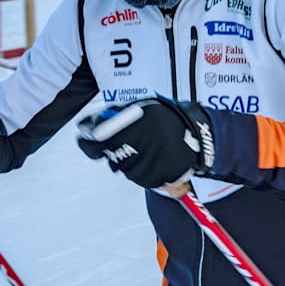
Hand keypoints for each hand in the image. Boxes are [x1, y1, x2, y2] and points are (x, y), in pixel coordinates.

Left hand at [75, 97, 213, 190]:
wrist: (199, 136)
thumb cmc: (168, 119)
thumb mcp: (142, 107)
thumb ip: (116, 115)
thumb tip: (88, 126)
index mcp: (134, 124)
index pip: (97, 137)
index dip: (87, 140)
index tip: (85, 138)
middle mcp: (139, 144)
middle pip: (110, 156)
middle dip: (113, 150)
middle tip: (126, 142)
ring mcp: (148, 163)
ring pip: (124, 169)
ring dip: (129, 161)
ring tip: (147, 149)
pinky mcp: (156, 178)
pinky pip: (140, 178)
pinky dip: (143, 170)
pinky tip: (154, 159)